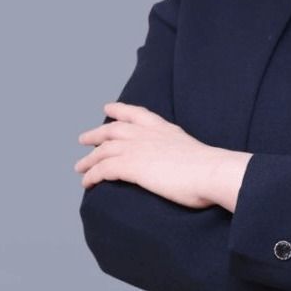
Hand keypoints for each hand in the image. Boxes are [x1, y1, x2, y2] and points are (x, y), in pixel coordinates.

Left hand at [75, 102, 232, 208]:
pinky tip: (87, 182)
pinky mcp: (130, 166)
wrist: (211, 172)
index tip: (108, 108)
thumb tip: (185, 166)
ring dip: (88, 159)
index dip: (120, 110)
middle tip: (83, 139)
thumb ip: (182, 153)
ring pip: (102, 150)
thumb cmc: (210, 169)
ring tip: (79, 167)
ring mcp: (137, 149)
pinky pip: (102, 169)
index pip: (136, 113)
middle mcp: (147, 134)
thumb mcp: (193, 152)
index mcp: (163, 129)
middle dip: (96, 134)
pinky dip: (91, 175)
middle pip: (112, 130)